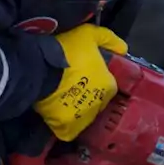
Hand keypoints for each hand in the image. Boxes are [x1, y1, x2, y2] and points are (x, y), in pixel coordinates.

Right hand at [34, 24, 126, 141]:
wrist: (40, 69)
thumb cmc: (67, 50)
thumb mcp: (89, 34)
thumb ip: (109, 39)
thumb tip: (123, 49)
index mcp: (108, 85)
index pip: (109, 85)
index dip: (98, 78)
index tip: (87, 74)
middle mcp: (99, 104)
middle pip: (98, 101)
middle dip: (90, 95)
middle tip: (74, 84)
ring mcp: (83, 118)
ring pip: (85, 116)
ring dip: (78, 110)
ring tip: (65, 99)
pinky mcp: (66, 127)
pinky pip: (70, 130)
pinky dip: (66, 126)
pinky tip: (59, 114)